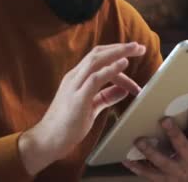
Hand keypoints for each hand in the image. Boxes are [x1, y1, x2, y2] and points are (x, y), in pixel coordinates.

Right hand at [19, 42, 145, 173]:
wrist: (47, 141)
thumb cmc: (67, 125)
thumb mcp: (91, 107)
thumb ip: (106, 97)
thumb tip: (123, 90)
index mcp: (76, 78)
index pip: (97, 59)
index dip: (116, 55)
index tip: (133, 56)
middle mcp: (74, 77)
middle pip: (98, 53)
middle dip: (119, 48)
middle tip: (139, 47)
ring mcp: (74, 86)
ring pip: (96, 60)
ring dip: (118, 53)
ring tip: (135, 50)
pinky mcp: (78, 98)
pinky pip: (96, 78)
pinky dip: (111, 69)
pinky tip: (123, 64)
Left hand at [122, 100, 187, 181]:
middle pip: (182, 146)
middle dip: (174, 133)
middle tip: (164, 120)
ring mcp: (176, 171)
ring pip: (162, 161)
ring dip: (150, 151)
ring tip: (138, 140)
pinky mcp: (163, 179)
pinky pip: (149, 174)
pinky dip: (137, 167)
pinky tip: (126, 159)